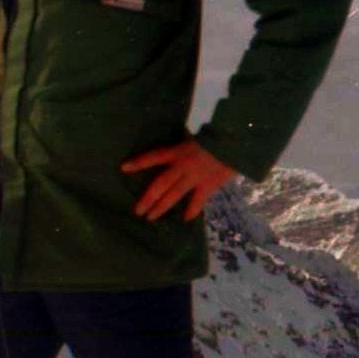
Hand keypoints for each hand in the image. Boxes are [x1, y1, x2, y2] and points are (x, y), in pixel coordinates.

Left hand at [120, 139, 236, 221]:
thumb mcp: (193, 140)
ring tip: (150, 217)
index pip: (153, 156)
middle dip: (147, 198)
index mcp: (177, 151)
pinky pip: (197, 201)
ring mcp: (194, 177)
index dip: (138, 162)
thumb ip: (183, 150)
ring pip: (173, 195)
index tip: (123, 168)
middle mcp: (182, 165)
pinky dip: (192, 210)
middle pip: (160, 184)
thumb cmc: (215, 138)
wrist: (235, 143)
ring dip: (161, 207)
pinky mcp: (208, 185)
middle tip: (137, 210)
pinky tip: (185, 219)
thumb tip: (175, 157)